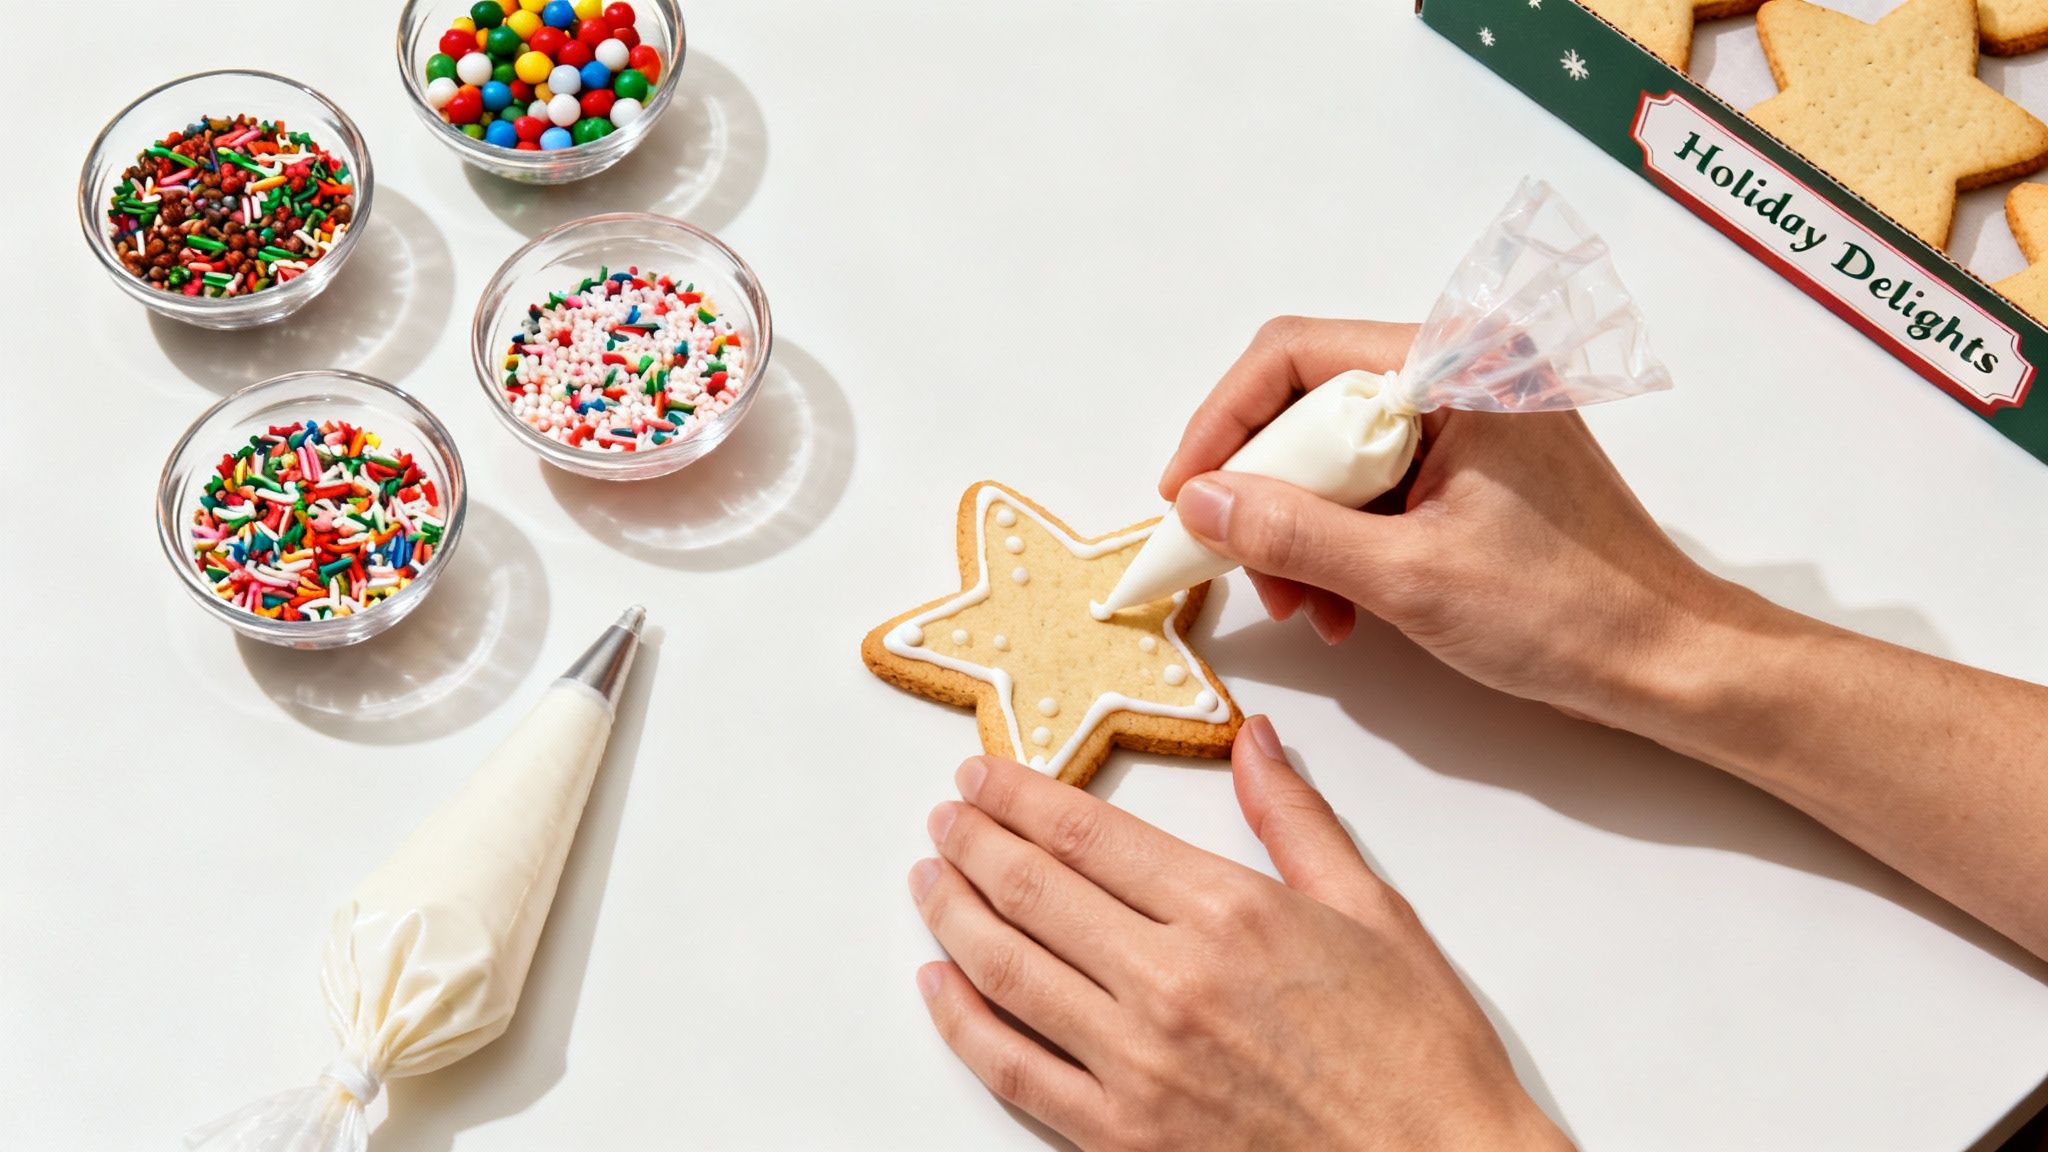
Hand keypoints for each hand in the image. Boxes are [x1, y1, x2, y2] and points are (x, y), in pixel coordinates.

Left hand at [909, 718, 1569, 1151]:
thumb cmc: (1419, 1054)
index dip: (1018, 797)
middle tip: (943, 818)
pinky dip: (961, 1022)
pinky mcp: (1123, 1137)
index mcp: (1228, 912)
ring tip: (929, 881)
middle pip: (1032, 892)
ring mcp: (1137, 1065)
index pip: (1087, 833)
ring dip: (953, 916)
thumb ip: (1295, 820)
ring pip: (1006, 971)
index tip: (982, 777)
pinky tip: (940, 985)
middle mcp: (1169, 982)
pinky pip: (1013, 1069)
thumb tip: (1252, 742)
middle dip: (972, 844)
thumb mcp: (1372, 912)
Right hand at [1157, 316, 1730, 726]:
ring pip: (1337, 451)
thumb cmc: (1564, 613)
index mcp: (1460, 364)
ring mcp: (1473, 418)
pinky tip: (1341, 606)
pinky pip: (1377, 483)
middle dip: (1264, 493)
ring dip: (1299, 528)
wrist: (1666, 662)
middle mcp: (1466, 371)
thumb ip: (1292, 530)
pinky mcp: (1476, 464)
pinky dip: (1342, 540)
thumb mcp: (1406, 576)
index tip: (1185, 499)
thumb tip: (1199, 503)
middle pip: (1311, 405)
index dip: (1223, 426)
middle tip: (1242, 567)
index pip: (1295, 358)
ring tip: (1302, 605)